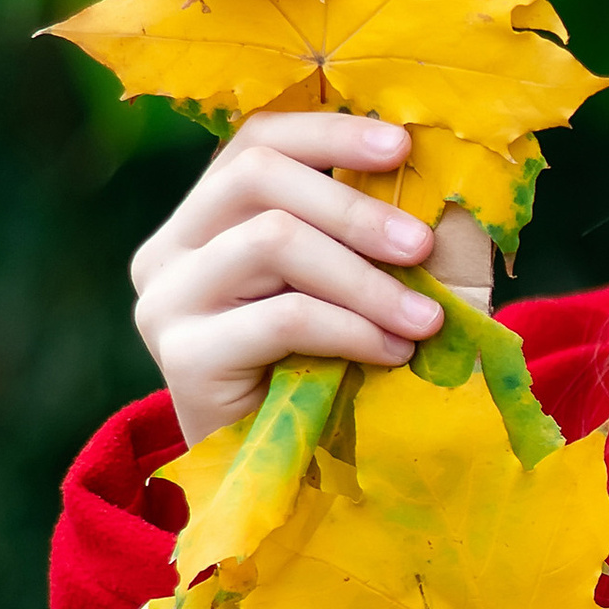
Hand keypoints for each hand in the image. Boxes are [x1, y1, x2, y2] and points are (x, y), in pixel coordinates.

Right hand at [131, 113, 493, 446]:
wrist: (286, 476)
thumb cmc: (328, 369)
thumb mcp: (352, 286)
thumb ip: (373, 231)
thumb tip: (441, 174)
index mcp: (205, 216)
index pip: (256, 140)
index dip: (330, 132)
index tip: (402, 146)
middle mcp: (170, 249)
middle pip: (258, 177)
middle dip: (354, 206)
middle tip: (422, 247)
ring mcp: (167, 301)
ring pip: (272, 240)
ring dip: (363, 278)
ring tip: (422, 319)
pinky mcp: (183, 356)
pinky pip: (282, 316)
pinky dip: (351, 328)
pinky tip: (392, 353)